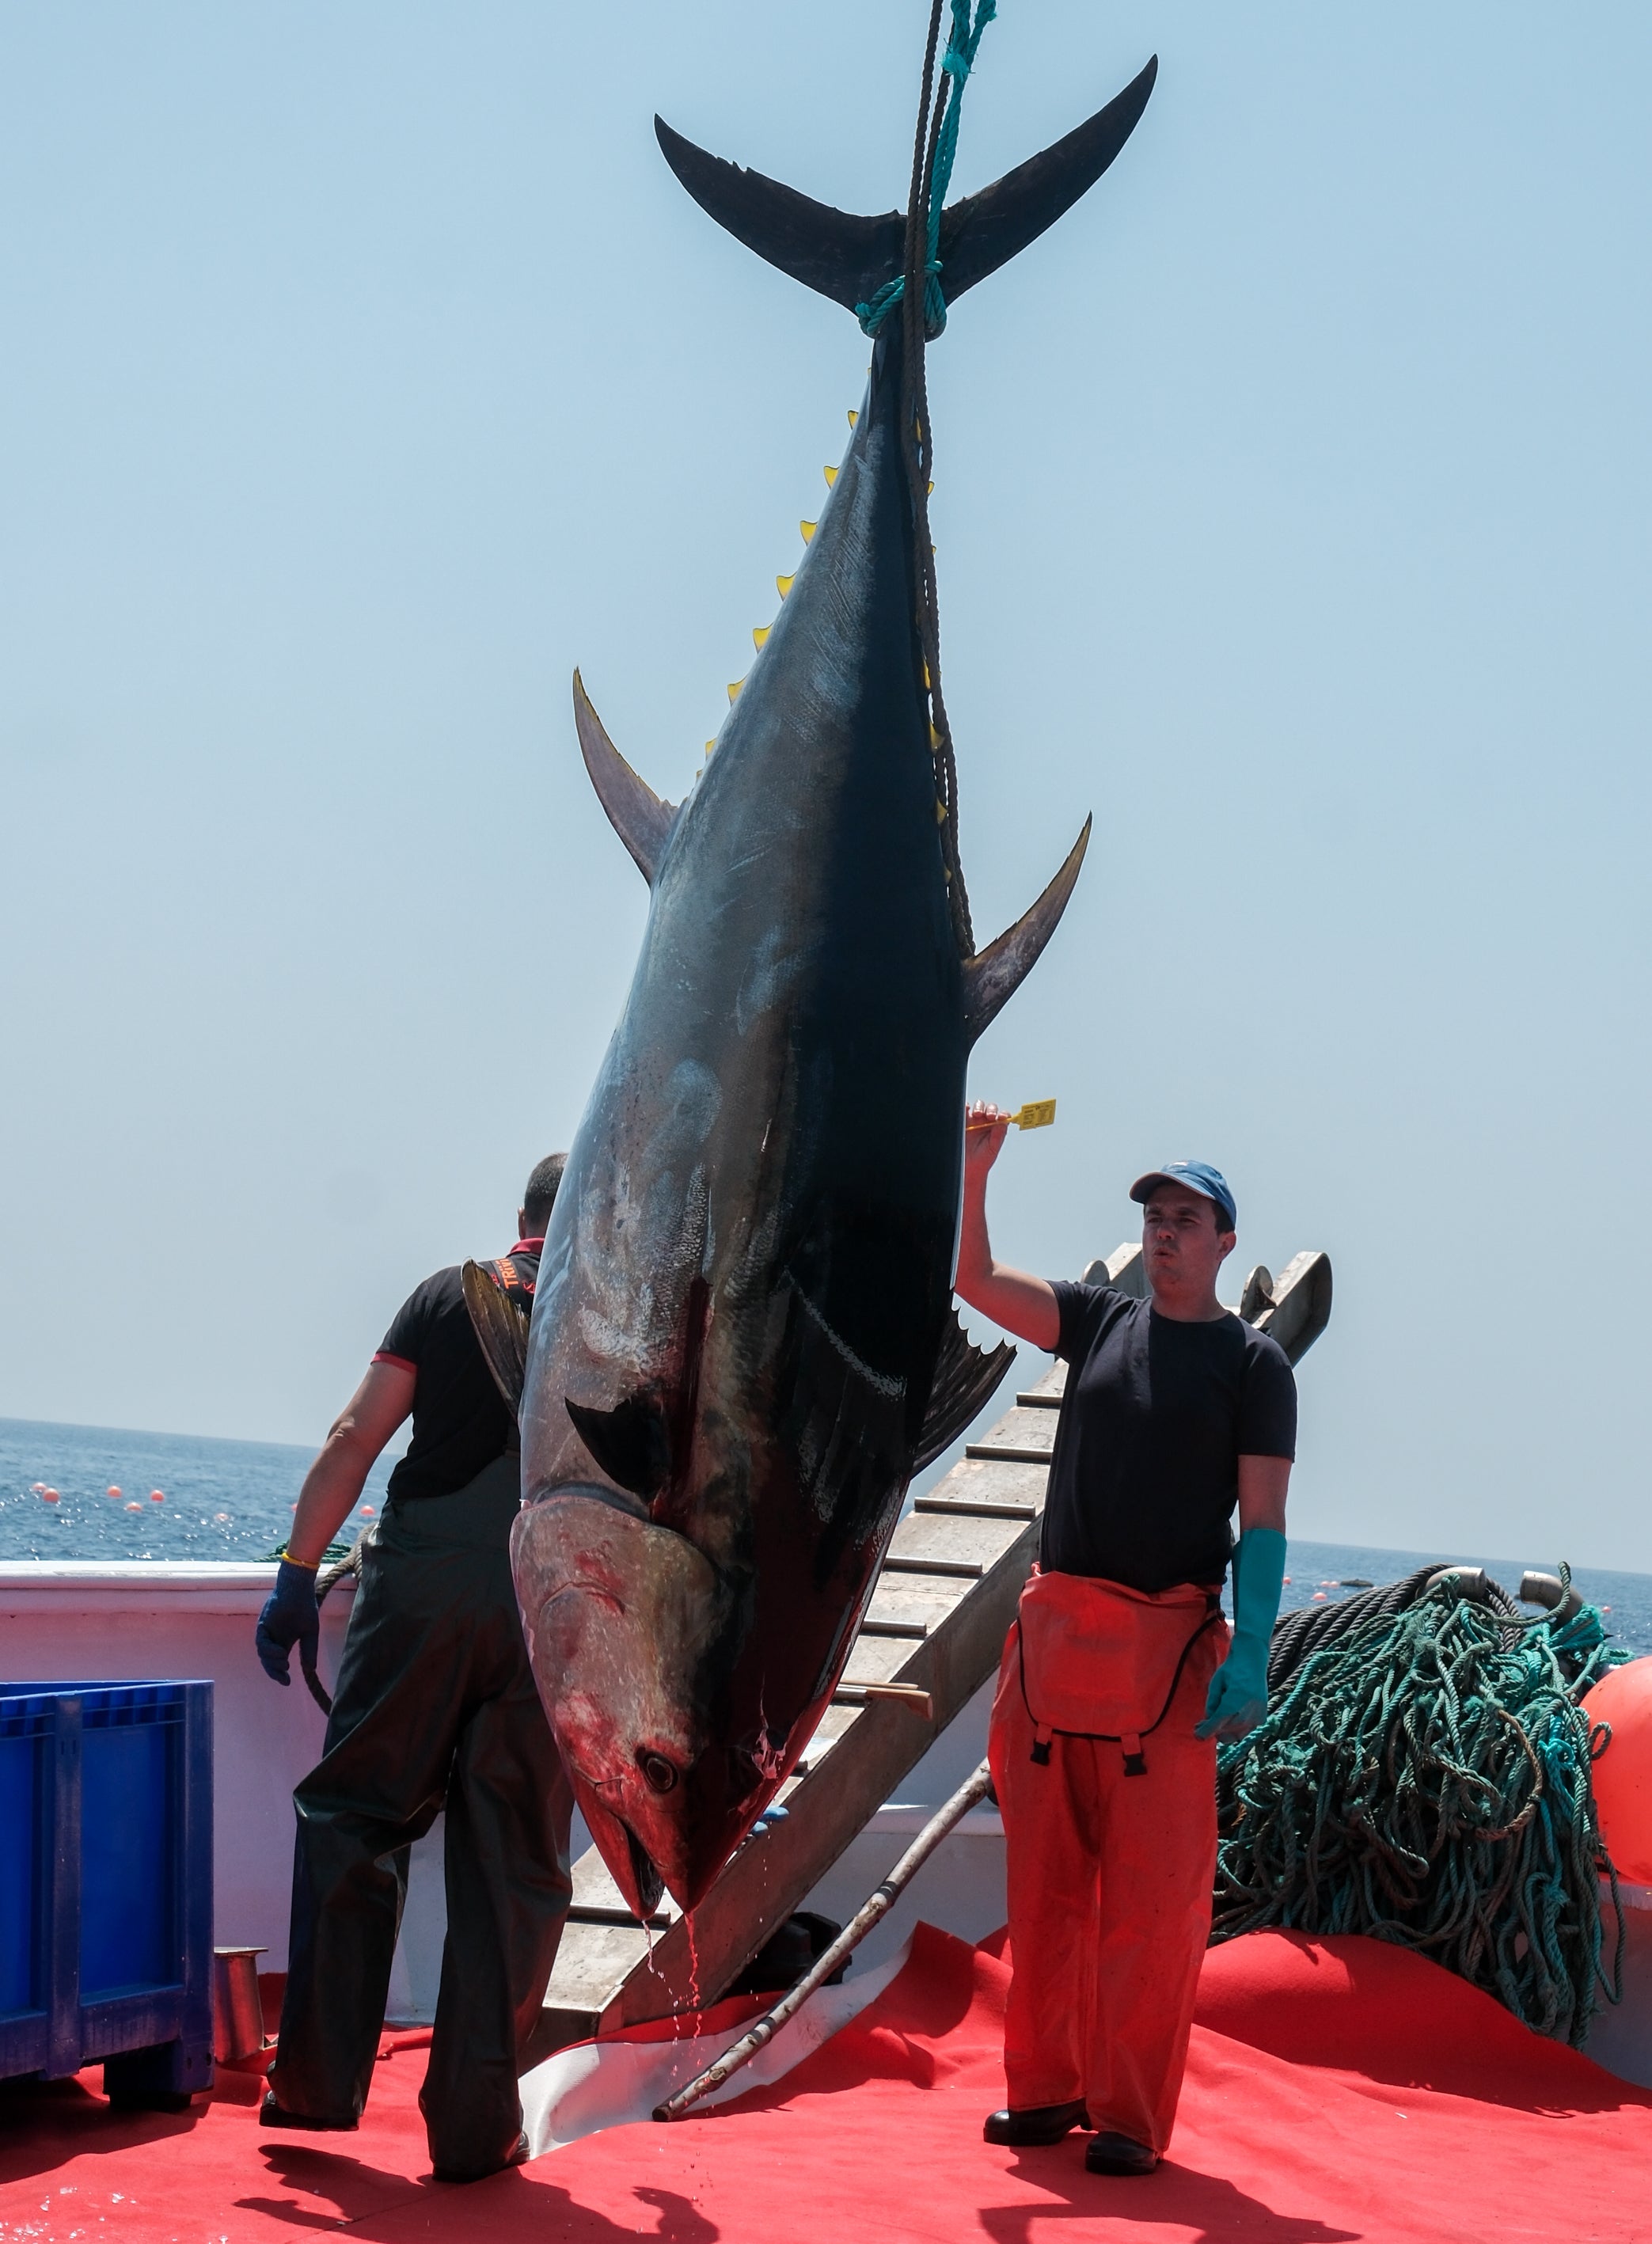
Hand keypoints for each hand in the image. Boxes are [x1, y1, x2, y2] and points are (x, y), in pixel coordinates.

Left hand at [256, 1559, 319, 1686]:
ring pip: (263, 1654)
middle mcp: (273, 1638)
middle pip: (268, 1661)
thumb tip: (311, 1669)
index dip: (280, 1673)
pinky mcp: (262, 1625)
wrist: (299, 1589)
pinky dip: (269, 1651)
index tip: (288, 1682)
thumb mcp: (310, 1632)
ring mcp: (267, 1632)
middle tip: (285, 1678)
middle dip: (275, 1672)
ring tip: (285, 1664)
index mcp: (284, 1641)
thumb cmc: (305, 1606)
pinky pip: (261, 1643)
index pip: (278, 1662)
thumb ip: (309, 1650)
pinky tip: (280, 1653)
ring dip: (272, 1662)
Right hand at [964, 1101, 1010, 1181]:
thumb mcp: (993, 1148)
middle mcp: (986, 1122)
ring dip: (979, 1107)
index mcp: (996, 1128)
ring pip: (978, 1106)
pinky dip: (965, 1107)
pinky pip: (964, 1111)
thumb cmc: (983, 1159)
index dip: (1003, 1114)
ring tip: (977, 1114)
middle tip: (989, 1116)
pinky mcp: (963, 1122)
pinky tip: (967, 1109)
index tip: (1001, 1117)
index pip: (1002, 1116)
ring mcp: (974, 1121)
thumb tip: (1004, 1121)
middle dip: (991, 1109)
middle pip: (990, 1108)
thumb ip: (999, 1135)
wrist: (968, 1167)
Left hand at [1195, 1639, 1268, 1739]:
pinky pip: (1244, 1730)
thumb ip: (1211, 1703)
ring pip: (1236, 1735)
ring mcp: (1257, 1716)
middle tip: (1202, 1724)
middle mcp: (1249, 1710)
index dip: (1206, 1731)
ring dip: (1224, 1731)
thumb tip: (1209, 1721)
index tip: (1197, 1736)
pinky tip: (1230, 1717)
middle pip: (1226, 1731)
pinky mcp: (1262, 1718)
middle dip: (1213, 1730)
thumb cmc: (1231, 1669)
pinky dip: (1235, 1728)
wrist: (1253, 1662)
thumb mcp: (1216, 1683)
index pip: (1219, 1721)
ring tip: (1215, 1720)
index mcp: (1236, 1699)